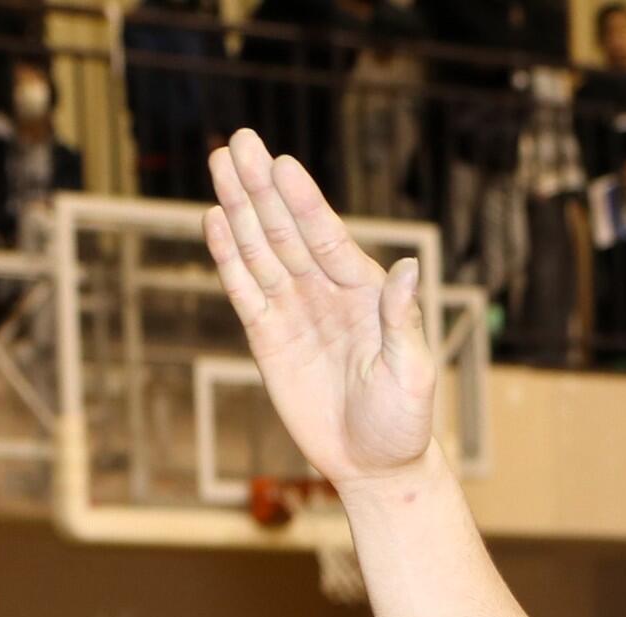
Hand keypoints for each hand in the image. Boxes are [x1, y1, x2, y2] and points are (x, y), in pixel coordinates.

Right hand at [204, 134, 437, 485]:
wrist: (374, 465)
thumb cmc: (403, 420)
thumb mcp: (411, 371)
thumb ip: (402, 320)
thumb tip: (409, 269)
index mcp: (364, 291)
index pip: (327, 236)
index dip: (303, 202)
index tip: (282, 164)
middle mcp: (326, 291)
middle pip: (286, 231)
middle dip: (262, 187)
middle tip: (238, 141)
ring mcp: (295, 311)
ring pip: (260, 251)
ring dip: (239, 209)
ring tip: (219, 164)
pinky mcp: (268, 338)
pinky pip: (245, 291)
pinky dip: (229, 259)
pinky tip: (214, 221)